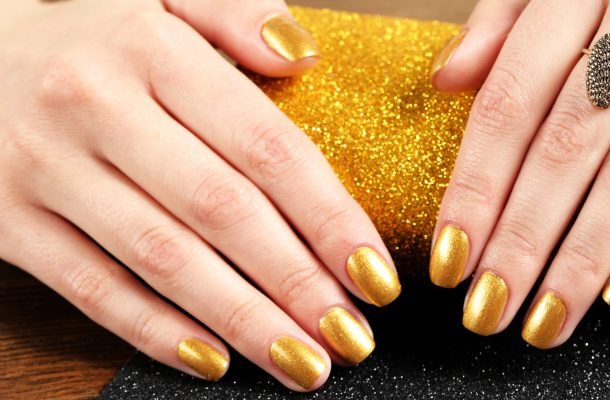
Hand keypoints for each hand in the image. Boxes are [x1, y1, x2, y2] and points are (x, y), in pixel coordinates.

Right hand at [0, 0, 399, 390]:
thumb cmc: (87, 37)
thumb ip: (234, 12)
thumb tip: (304, 54)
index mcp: (151, 49)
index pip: (265, 145)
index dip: (328, 217)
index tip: (374, 273)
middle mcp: (96, 107)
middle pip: (221, 211)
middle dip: (296, 283)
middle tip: (350, 337)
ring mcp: (46, 169)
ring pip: (163, 260)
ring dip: (242, 320)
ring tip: (303, 363)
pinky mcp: (10, 222)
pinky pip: (92, 289)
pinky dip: (155, 332)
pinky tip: (215, 362)